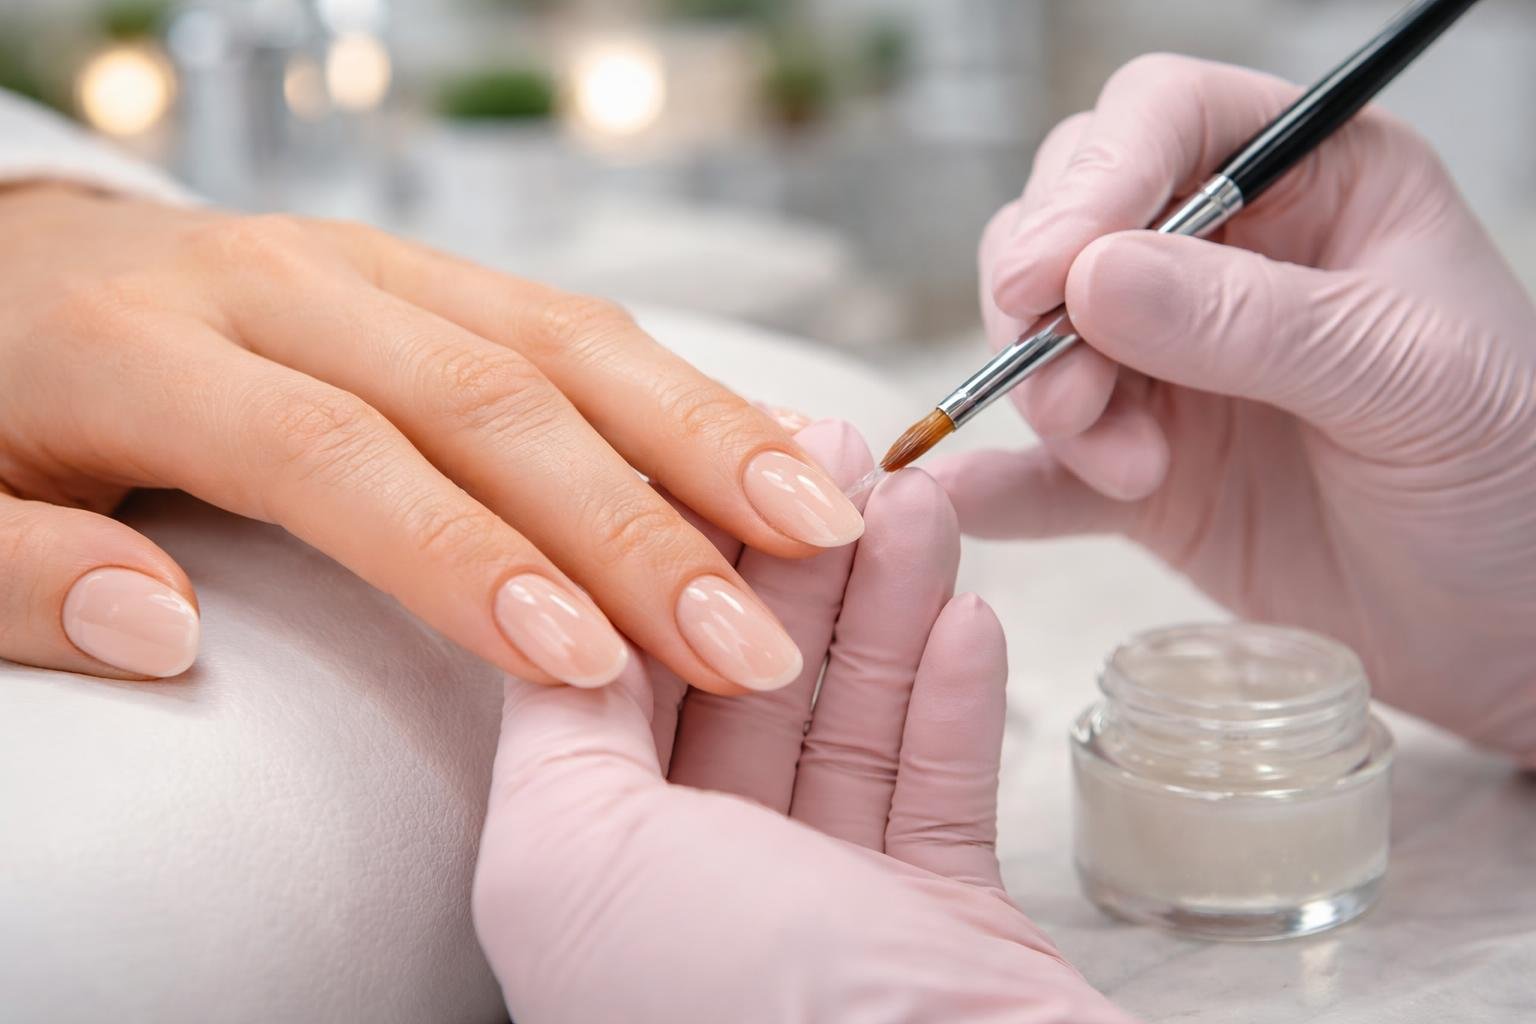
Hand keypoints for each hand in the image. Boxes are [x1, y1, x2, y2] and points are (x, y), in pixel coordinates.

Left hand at [0, 184, 861, 690]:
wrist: (8, 271)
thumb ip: (21, 582)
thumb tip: (163, 633)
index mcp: (145, 345)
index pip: (336, 456)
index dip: (468, 557)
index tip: (584, 663)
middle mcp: (283, 282)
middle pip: (489, 395)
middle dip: (637, 522)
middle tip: (752, 635)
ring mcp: (368, 263)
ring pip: (562, 338)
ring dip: (702, 435)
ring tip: (818, 527)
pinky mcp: (423, 270)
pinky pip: (569, 319)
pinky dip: (678, 387)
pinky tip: (762, 447)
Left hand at [471, 419, 1134, 1023]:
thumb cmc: (733, 1020)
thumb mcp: (577, 861)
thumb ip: (559, 727)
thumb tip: (567, 612)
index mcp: (592, 881)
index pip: (622, 678)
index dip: (671, 556)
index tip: (730, 456)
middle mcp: (699, 897)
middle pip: (744, 685)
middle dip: (793, 565)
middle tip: (848, 457)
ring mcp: (825, 916)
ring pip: (847, 724)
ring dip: (885, 609)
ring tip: (922, 503)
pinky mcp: (939, 934)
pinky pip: (935, 792)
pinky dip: (949, 704)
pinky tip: (968, 617)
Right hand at [935, 55, 1535, 759]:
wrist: (1513, 631)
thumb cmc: (1514, 475)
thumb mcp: (1408, 376)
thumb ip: (1250, 322)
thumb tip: (1087, 278)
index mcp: (1314, 183)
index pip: (1165, 122)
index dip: (1094, 179)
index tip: (1051, 274)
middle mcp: (1225, 260)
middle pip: (1069, 223)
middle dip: (1046, 304)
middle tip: (1072, 392)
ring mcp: (1171, 368)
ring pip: (1040, 338)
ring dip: (1049, 399)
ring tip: (1123, 470)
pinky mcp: (1138, 471)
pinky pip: (1043, 468)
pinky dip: (1000, 483)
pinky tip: (968, 499)